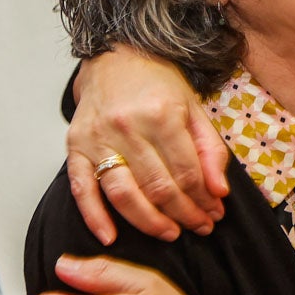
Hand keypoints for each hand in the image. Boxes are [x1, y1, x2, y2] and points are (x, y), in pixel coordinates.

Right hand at [67, 47, 230, 243]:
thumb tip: (219, 192)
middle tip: (198, 227)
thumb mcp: (193, 109)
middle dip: (183, 215)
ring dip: (149, 223)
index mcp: (162, 115)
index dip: (203, 200)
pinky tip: (110, 237)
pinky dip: (94, 217)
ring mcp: (98, 139)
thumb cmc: (157, 84)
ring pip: (124, 195)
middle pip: (159, 188)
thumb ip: (210, 150)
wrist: (115, 56)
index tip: (214, 213)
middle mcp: (127, 127)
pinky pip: (81, 189)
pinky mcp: (75, 147)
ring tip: (169, 234)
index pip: (187, 172)